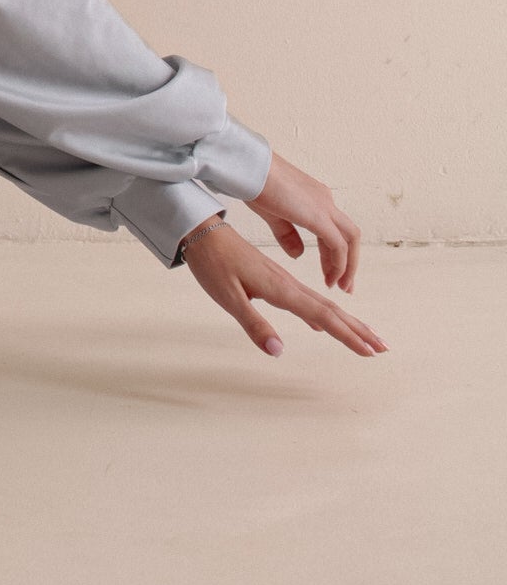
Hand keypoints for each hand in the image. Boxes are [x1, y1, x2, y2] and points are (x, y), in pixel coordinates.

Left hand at [181, 217, 388, 358]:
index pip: (322, 315)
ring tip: (364, 336)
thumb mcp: (228, 298)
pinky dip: (321, 313)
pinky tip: (321, 323)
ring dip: (346, 321)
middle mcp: (287, 284)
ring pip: (321, 304)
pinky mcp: (274, 279)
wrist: (203, 232)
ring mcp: (282, 281)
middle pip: (330, 310)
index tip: (370, 351)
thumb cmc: (213, 266)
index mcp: (281, 289)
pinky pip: (306, 299)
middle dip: (358, 329)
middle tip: (382, 347)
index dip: (347, 335)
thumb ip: (254, 324)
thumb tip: (279, 352)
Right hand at [244, 148, 362, 291]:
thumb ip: (288, 234)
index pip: (333, 230)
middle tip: (344, 286)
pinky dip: (338, 263)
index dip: (334, 255)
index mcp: (315, 198)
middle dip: (349, 262)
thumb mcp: (274, 214)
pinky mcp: (319, 216)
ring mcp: (325, 206)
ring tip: (339, 286)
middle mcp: (325, 200)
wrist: (250, 168)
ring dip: (348, 265)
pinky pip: (339, 245)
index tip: (331, 275)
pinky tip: (330, 277)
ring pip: (350, 239)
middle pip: (348, 235)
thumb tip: (299, 254)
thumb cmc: (256, 184)